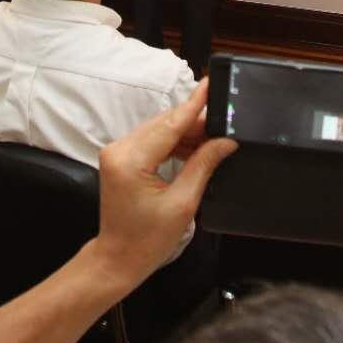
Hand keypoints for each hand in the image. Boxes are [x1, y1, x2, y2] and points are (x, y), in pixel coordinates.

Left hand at [94, 80, 235, 284]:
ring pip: (159, 130)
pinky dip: (173, 142)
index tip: (211, 84)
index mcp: (131, 161)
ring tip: (214, 138)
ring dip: (186, 133)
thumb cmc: (148, 239)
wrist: (119, 258)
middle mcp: (119, 149)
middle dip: (195, 121)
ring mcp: (117, 152)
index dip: (194, 104)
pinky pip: (152, 140)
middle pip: (164, 124)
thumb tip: (226, 141)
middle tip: (224, 120)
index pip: (170, 125)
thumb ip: (203, 165)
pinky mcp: (120, 157)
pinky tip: (194, 147)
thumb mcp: (183, 203)